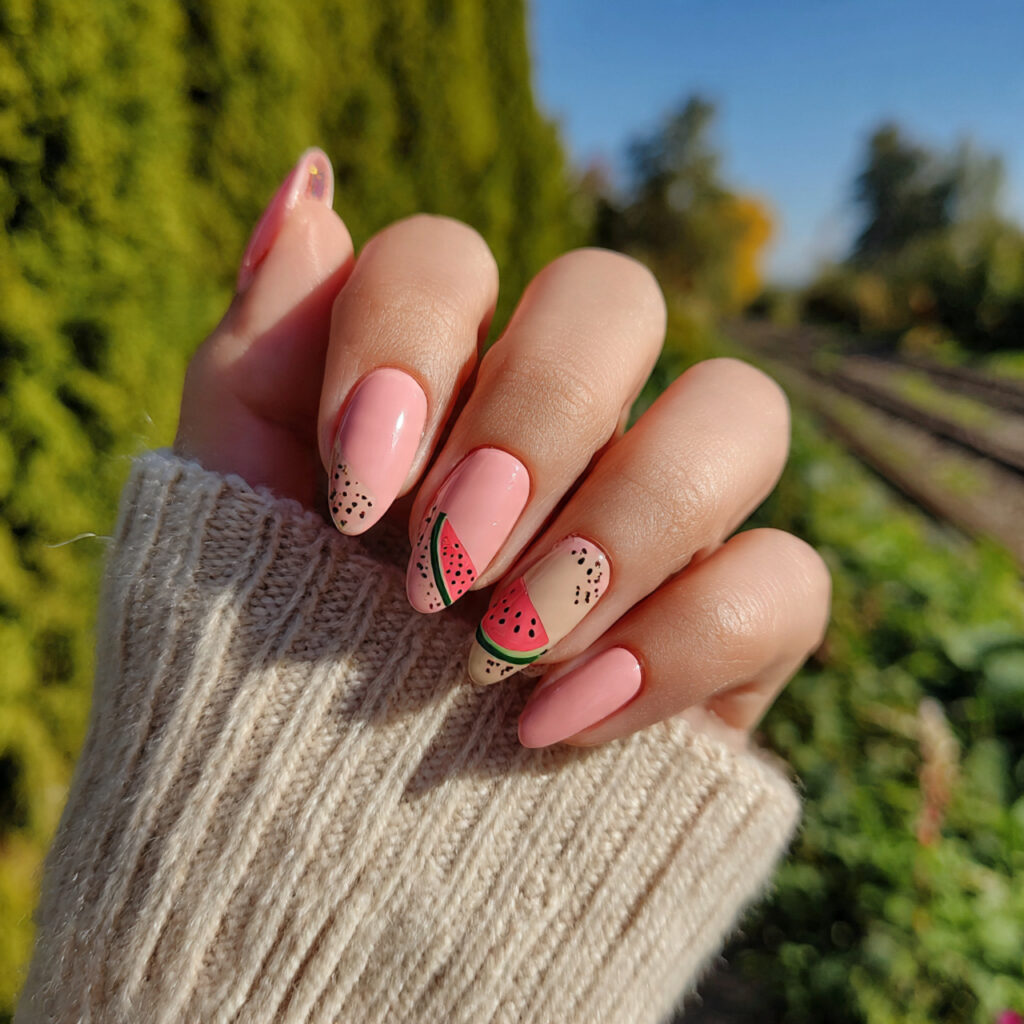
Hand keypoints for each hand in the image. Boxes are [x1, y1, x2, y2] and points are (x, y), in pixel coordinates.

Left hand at [176, 148, 830, 750]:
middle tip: (439, 567)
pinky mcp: (731, 624)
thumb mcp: (228, 522)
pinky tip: (562, 724)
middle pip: (613, 295)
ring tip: (504, 647)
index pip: (450, 258)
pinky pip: (787, 579)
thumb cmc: (268, 679)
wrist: (331, 858)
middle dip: (533, 417)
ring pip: (739, 411)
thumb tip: (308, 188)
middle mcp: (561, 421)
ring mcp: (658, 515)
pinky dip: (682, 644)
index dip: (407, 342)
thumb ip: (259, 362)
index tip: (356, 490)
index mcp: (436, 376)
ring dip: (627, 519)